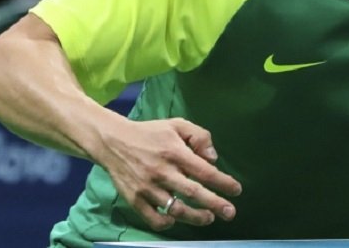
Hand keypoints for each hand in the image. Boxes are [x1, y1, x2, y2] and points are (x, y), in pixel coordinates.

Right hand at [94, 117, 241, 230]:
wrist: (112, 141)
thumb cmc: (150, 133)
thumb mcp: (177, 125)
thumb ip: (199, 136)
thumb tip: (213, 158)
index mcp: (174, 152)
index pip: (204, 171)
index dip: (223, 182)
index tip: (236, 190)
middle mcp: (162, 172)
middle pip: (193, 193)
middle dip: (215, 204)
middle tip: (230, 213)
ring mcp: (147, 187)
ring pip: (175, 209)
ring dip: (194, 217)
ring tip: (208, 219)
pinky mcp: (134, 199)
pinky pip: (152, 218)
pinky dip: (166, 223)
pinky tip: (175, 220)